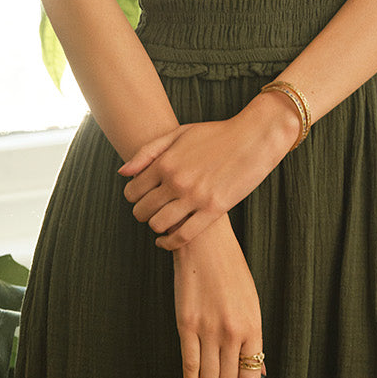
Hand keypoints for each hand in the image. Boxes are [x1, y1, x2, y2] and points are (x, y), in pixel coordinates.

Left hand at [119, 94, 300, 248]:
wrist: (253, 138)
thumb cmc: (216, 134)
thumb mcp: (179, 134)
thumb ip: (147, 152)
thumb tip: (123, 173)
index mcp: (165, 162)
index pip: (132, 192)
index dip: (132, 197)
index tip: (141, 197)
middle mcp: (176, 181)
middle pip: (142, 211)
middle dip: (142, 213)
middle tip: (151, 210)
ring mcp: (195, 197)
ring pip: (159, 225)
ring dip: (156, 227)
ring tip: (162, 221)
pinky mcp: (213, 210)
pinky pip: (183, 236)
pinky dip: (170, 243)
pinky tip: (167, 240)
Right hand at [172, 216, 264, 377]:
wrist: (205, 244)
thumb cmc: (229, 269)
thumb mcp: (251, 302)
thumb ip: (253, 337)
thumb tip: (258, 368)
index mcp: (252, 325)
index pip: (252, 375)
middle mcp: (231, 332)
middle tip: (224, 376)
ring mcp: (207, 330)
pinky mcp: (185, 326)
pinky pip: (189, 366)